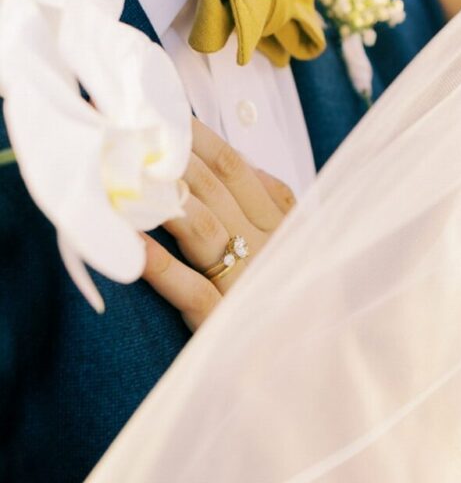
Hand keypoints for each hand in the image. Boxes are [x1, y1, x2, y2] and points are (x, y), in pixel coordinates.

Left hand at [140, 118, 295, 331]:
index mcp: (282, 225)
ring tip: (126, 171)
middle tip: (129, 129)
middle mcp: (267, 246)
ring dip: (162, 196)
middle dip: (170, 154)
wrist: (311, 369)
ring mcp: (247, 282)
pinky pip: (188, 287)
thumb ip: (275, 204)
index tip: (164, 113)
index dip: (200, 138)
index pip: (237, 168)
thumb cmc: (297, 305)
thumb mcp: (296, 245)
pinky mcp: (225, 323)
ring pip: (203, 226)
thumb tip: (243, 161)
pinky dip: (157, 263)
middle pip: (215, 187)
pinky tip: (128, 242)